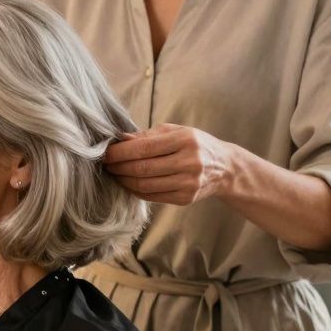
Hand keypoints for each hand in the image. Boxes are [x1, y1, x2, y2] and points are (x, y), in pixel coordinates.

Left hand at [103, 123, 237, 205]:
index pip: (144, 148)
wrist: (225, 167)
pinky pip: (152, 196)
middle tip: (105, 164)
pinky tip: (128, 183)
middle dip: (118, 167)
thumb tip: (120, 139)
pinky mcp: (186, 199)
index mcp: (185, 140)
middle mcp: (190, 162)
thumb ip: (148, 135)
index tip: (105, 153)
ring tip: (114, 174)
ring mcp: (189, 183)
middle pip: (142, 168)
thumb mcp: (176, 131)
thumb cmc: (195, 145)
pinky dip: (135, 191)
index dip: (120, 152)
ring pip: (145, 185)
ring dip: (123, 181)